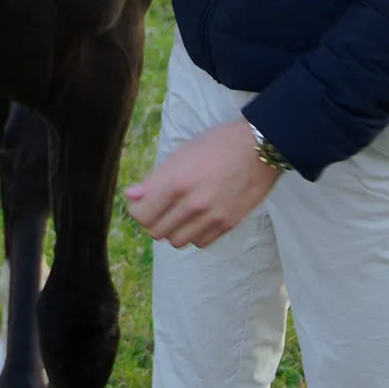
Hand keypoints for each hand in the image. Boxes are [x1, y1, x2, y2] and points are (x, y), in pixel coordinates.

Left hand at [125, 119, 279, 247]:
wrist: (258, 149)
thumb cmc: (217, 144)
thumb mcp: (181, 153)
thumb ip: (154, 179)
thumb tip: (130, 196)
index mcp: (176, 181)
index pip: (141, 214)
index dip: (138, 209)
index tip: (143, 202)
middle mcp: (191, 203)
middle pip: (156, 231)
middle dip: (154, 221)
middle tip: (161, 208)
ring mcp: (210, 216)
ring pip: (176, 241)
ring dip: (173, 230)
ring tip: (180, 213)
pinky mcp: (227, 225)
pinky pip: (199, 243)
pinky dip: (194, 235)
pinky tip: (198, 218)